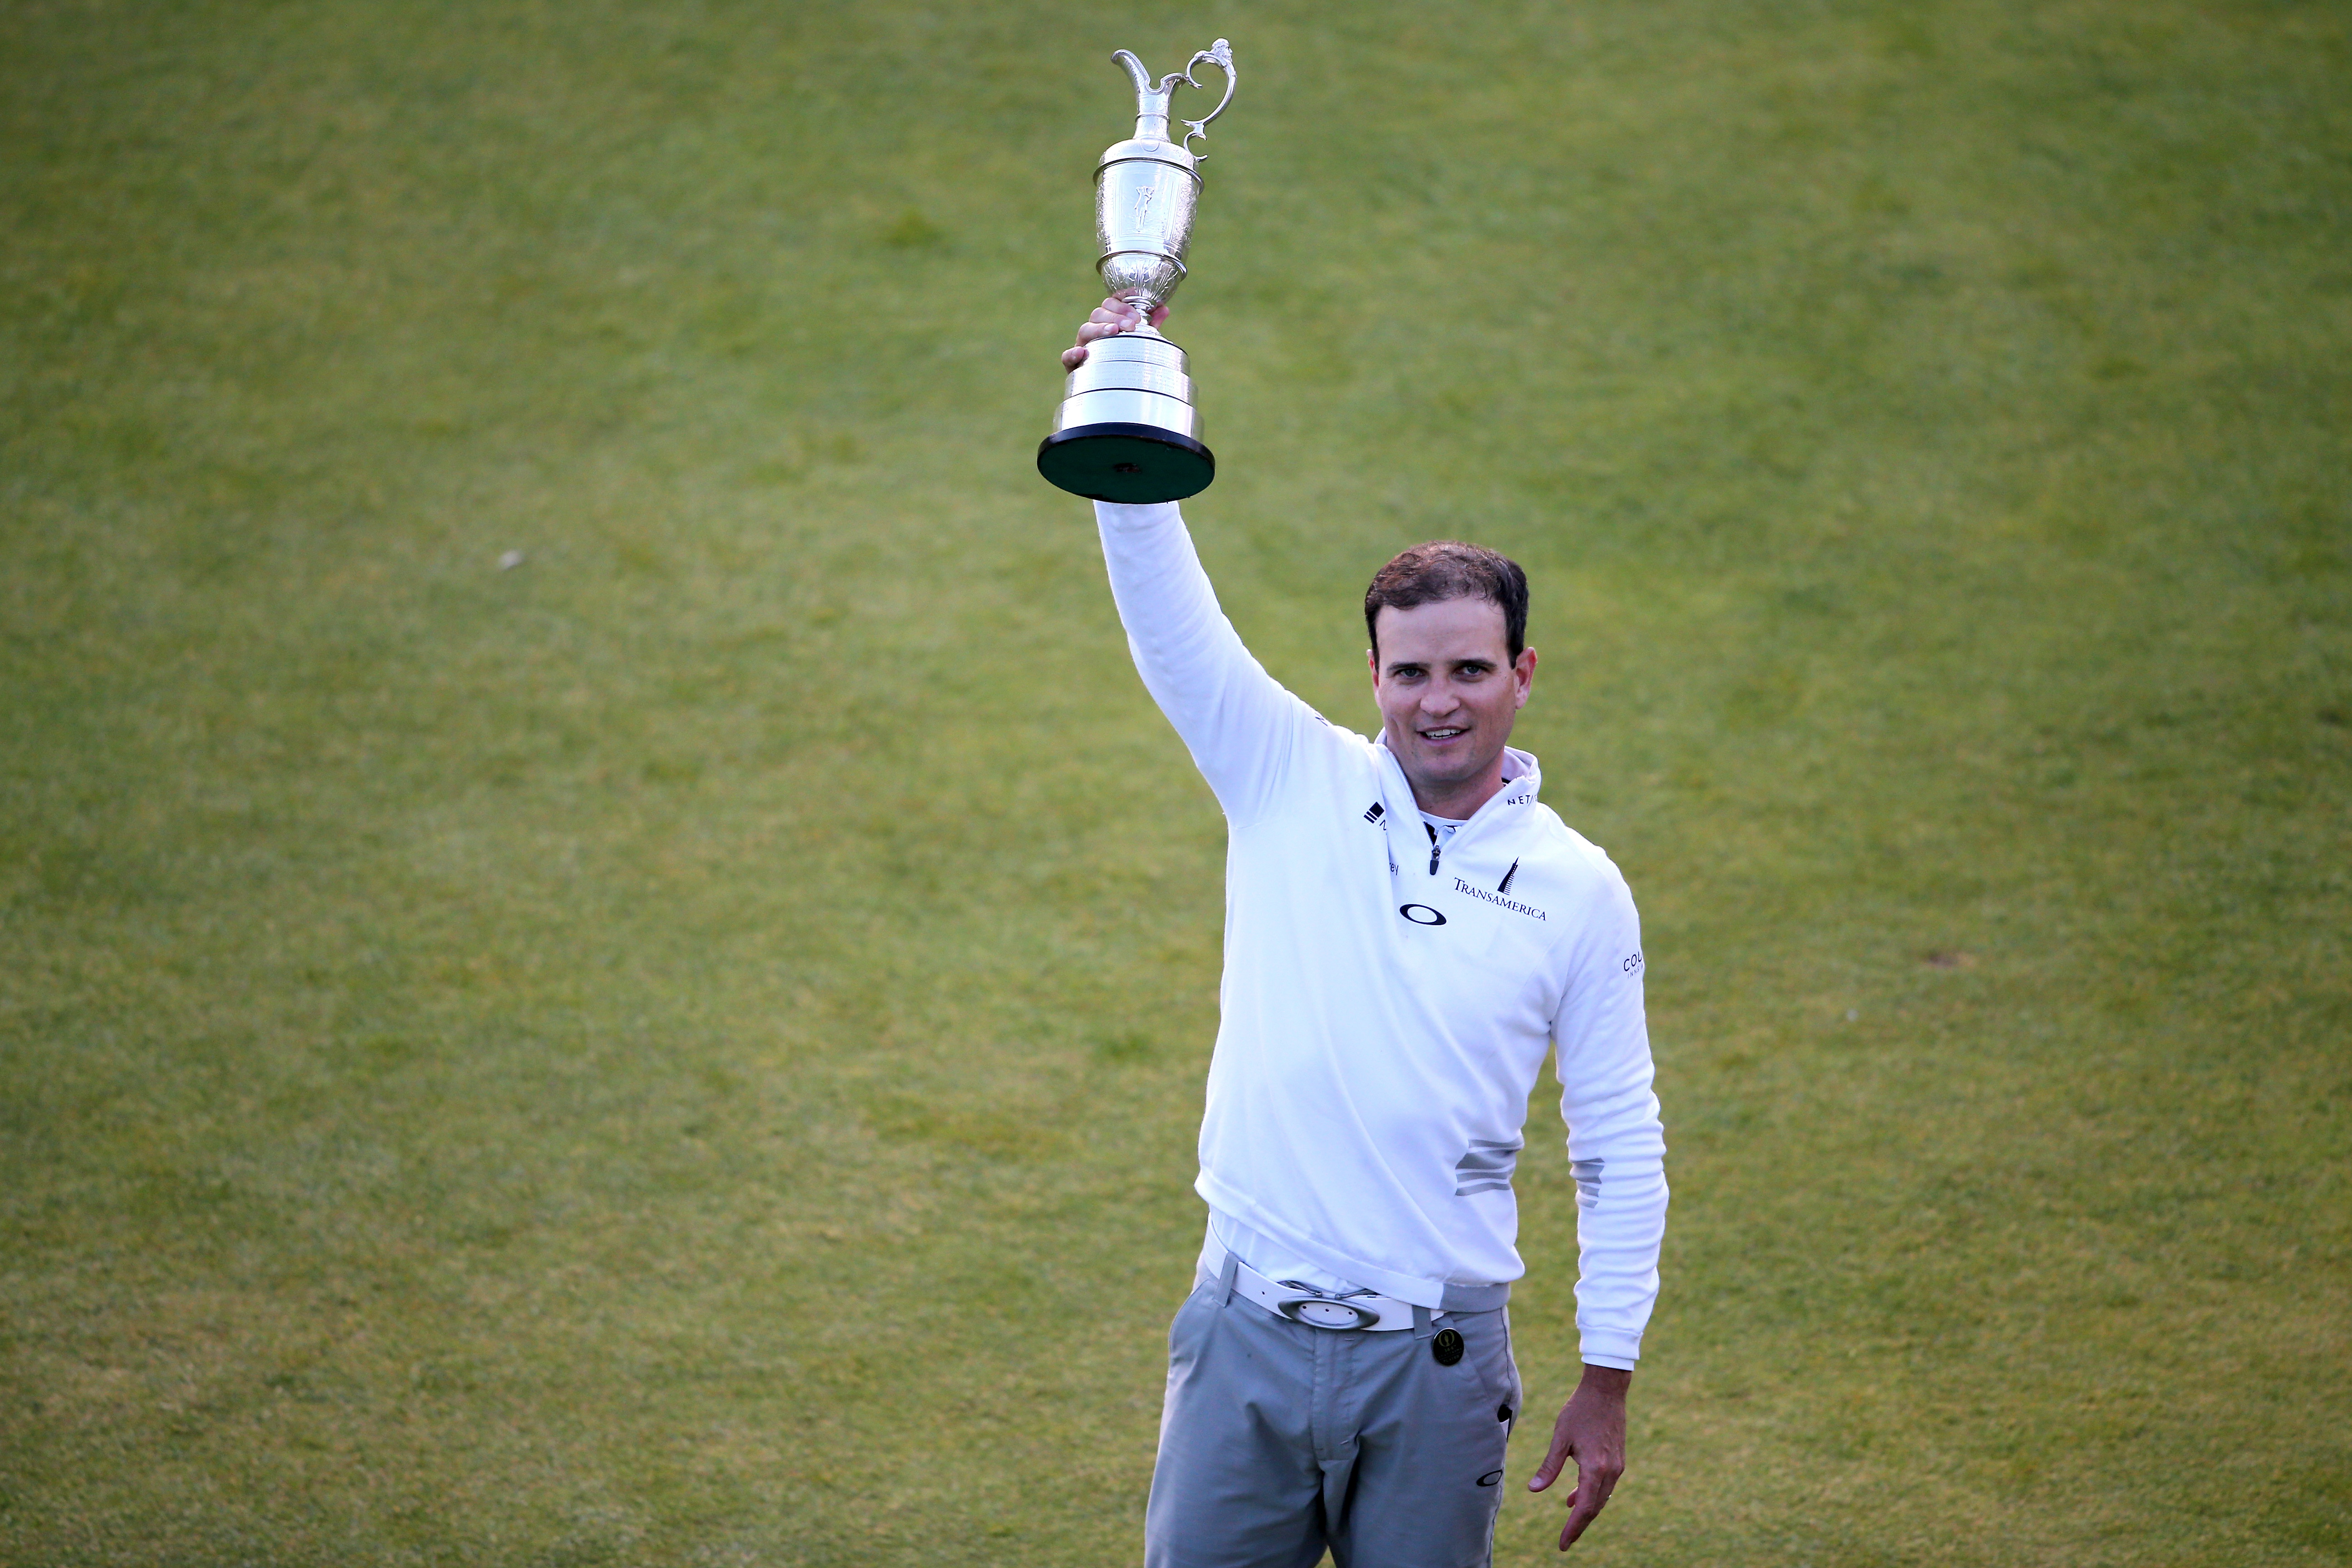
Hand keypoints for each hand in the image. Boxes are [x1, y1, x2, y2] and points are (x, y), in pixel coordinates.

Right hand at [1061, 295, 1168, 369]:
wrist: (1109, 390)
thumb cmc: (1122, 361)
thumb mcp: (1137, 342)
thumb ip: (1149, 326)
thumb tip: (1164, 309)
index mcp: (1106, 323)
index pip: (1110, 304)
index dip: (1122, 304)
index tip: (1137, 314)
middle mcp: (1093, 332)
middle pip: (1098, 313)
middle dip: (1116, 316)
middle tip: (1131, 326)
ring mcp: (1082, 347)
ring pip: (1084, 330)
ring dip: (1099, 328)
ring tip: (1113, 332)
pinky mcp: (1073, 365)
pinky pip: (1067, 357)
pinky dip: (1073, 354)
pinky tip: (1082, 353)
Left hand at [1527, 1364, 1630, 1550]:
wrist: (1606, 1390)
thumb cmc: (1579, 1411)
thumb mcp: (1560, 1438)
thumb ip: (1549, 1466)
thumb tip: (1534, 1490)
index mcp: (1595, 1468)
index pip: (1583, 1508)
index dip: (1572, 1528)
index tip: (1562, 1544)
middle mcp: (1610, 1471)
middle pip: (1594, 1507)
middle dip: (1579, 1525)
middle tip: (1565, 1540)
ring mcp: (1617, 1466)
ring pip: (1601, 1498)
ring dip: (1585, 1509)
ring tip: (1568, 1516)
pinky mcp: (1618, 1460)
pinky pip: (1605, 1486)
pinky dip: (1591, 1494)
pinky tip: (1575, 1494)